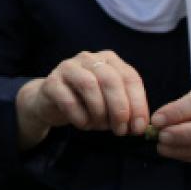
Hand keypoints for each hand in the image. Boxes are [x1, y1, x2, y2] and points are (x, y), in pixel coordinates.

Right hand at [16, 50, 149, 148]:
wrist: (51, 103)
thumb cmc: (86, 103)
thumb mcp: (110, 103)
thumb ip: (126, 109)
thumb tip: (139, 126)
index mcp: (110, 60)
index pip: (130, 78)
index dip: (138, 104)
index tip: (138, 128)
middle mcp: (90, 59)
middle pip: (110, 80)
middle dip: (119, 108)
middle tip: (120, 130)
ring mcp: (68, 67)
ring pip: (89, 85)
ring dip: (99, 111)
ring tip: (100, 126)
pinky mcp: (51, 82)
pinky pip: (68, 99)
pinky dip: (79, 116)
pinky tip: (83, 124)